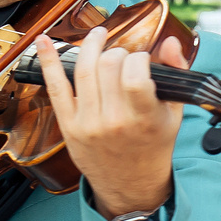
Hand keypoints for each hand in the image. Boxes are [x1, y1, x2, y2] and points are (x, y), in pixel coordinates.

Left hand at [35, 28, 185, 219]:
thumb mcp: (173, 114)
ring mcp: (88, 124)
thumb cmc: (153, 145)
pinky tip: (46, 42)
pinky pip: (56, 88)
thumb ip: (175, 74)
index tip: (142, 61)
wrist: (130, 183)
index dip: (139, 58)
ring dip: (90, 46)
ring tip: (97, 37)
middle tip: (124, 58)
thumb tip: (171, 42)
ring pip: (84, 70)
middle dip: (118, 53)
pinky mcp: (69, 126)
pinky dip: (49, 62)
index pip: (135, 75)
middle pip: (108, 66)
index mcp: (144, 119)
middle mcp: (114, 122)